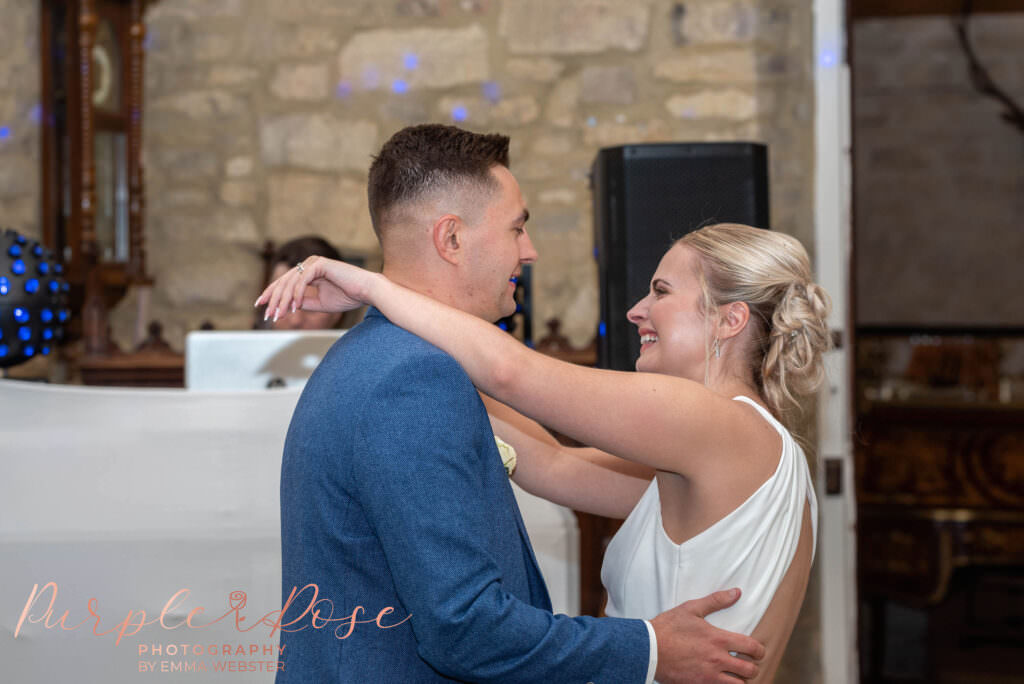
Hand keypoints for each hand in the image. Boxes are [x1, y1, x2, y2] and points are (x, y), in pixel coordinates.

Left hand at [254, 256, 377, 322]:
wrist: (367, 291)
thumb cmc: (348, 296)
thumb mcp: (320, 303)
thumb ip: (303, 302)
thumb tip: (286, 306)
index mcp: (309, 271)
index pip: (285, 282)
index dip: (271, 294)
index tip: (261, 307)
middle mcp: (309, 264)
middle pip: (283, 282)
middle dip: (274, 300)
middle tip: (268, 315)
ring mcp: (314, 262)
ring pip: (290, 282)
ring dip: (283, 300)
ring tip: (280, 315)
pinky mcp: (320, 264)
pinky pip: (302, 280)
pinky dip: (296, 294)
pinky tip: (294, 306)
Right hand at [651, 588, 764, 682]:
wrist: (648, 649)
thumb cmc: (668, 627)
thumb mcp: (691, 609)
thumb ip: (716, 600)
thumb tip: (736, 592)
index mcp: (718, 639)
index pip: (752, 647)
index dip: (760, 650)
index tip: (758, 651)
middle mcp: (717, 659)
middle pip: (750, 670)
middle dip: (754, 667)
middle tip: (748, 663)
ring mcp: (709, 676)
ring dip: (741, 680)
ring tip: (736, 675)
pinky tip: (720, 680)